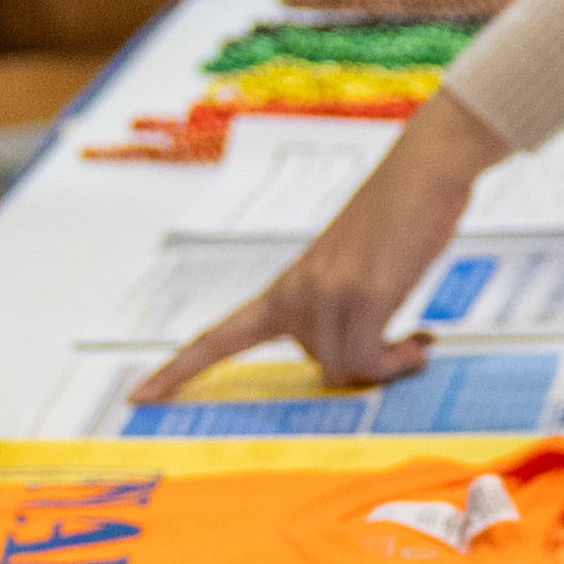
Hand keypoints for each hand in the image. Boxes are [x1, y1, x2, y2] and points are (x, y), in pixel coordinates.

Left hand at [132, 93, 494, 405]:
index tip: (138, 398)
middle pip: (319, 369)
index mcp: (287, 286)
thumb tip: (358, 360)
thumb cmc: (396, 217)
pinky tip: (423, 341)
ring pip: (345, 370)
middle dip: (364, 369)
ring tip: (418, 340)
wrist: (424, 166)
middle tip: (405, 348)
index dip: (177, 370)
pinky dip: (397, 362)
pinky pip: (369, 361)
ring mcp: (327, 293)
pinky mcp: (365, 294)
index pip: (219, 337)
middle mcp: (297, 293)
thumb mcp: (352, 272)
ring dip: (387, 367)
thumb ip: (340, 314)